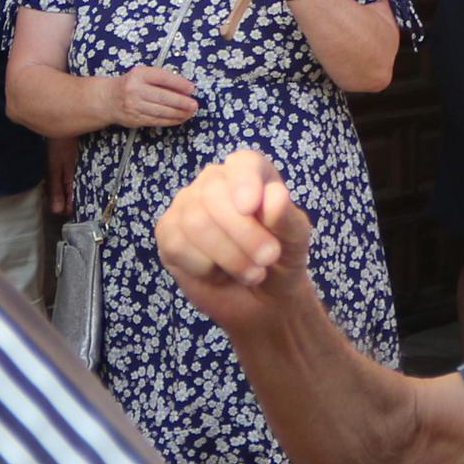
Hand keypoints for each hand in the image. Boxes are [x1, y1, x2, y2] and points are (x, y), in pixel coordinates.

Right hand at [105, 66, 201, 129]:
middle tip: (194, 104)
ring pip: (160, 111)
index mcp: (139, 74)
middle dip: (181, 102)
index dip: (179, 83)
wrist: (107, 99)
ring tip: (190, 113)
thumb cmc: (129, 84)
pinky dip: (170, 120)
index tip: (191, 88)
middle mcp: (135, 90)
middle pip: (162, 97)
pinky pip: (156, 121)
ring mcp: (134, 106)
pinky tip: (179, 118)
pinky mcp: (135, 119)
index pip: (162, 78)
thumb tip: (184, 88)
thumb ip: (161, 79)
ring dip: (178, 113)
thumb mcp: (142, 74)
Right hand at [156, 148, 316, 329]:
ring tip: (252, 273)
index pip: (242, 164)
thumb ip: (287, 217)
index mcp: (249, 174)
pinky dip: (205, 267)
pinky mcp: (168, 234)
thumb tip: (275, 196)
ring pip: (195, 221)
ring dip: (229, 255)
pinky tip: (219, 273)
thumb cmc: (281, 260)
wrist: (263, 300)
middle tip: (267, 259)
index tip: (249, 208)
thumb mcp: (295, 240)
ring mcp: (186, 206)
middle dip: (243, 233)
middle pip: (213, 193)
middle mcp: (213, 183)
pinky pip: (178, 244)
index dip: (244, 182)